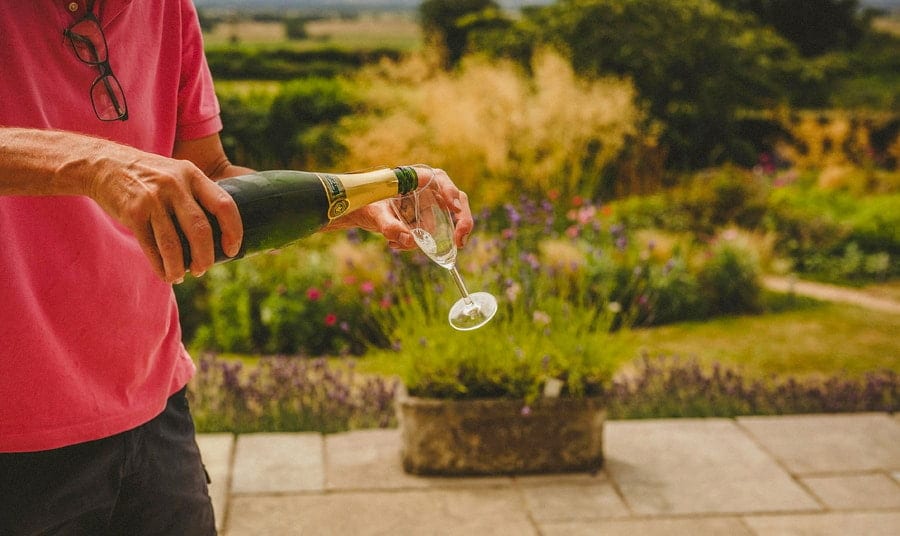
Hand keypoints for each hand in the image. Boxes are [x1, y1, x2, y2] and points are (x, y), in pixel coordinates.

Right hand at [86, 152, 242, 282]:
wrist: (104, 164)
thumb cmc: (150, 176)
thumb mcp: (177, 173)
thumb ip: (196, 194)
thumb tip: (220, 232)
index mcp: (192, 175)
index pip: (224, 205)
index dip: (233, 231)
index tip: (232, 250)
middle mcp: (175, 185)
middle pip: (200, 230)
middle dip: (205, 257)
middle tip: (203, 269)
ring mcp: (152, 199)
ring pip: (173, 245)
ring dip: (179, 267)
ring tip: (180, 276)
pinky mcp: (133, 213)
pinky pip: (151, 248)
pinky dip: (160, 266)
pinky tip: (165, 274)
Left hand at [323, 167, 473, 249]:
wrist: (359, 211)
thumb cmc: (366, 204)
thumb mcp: (375, 215)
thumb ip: (390, 226)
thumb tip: (409, 240)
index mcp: (415, 178)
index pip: (440, 179)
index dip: (450, 192)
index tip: (453, 209)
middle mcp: (427, 190)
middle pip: (456, 200)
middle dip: (462, 220)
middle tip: (460, 240)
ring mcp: (429, 205)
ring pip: (448, 221)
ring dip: (433, 238)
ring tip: (398, 243)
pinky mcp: (426, 220)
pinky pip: (434, 234)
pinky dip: (421, 243)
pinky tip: (394, 244)